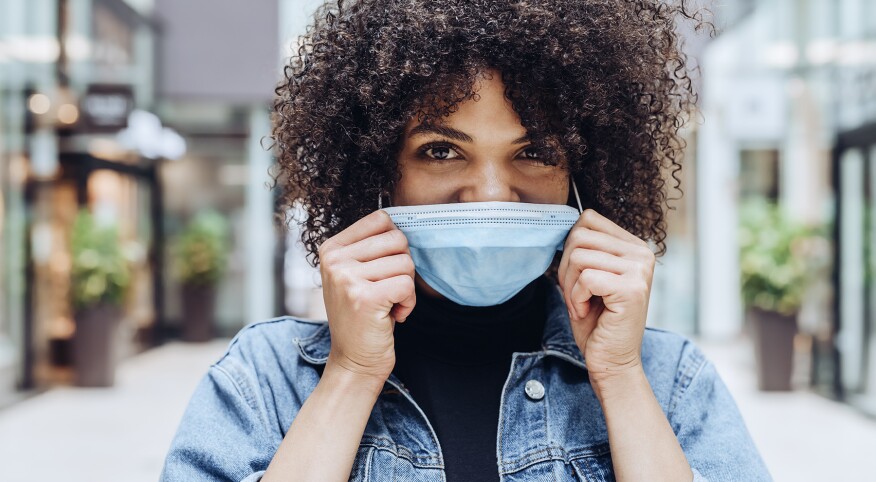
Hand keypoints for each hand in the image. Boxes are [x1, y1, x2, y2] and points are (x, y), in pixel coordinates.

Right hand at [318, 210, 415, 383]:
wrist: (354, 360)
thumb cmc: (363, 315)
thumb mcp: (356, 274)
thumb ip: (372, 246)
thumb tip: (401, 222)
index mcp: (331, 248)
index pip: (381, 219)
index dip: (395, 245)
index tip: (383, 270)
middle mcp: (334, 260)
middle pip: (397, 239)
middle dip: (403, 267)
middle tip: (389, 290)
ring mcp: (346, 278)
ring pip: (406, 262)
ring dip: (406, 288)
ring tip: (388, 304)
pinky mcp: (364, 297)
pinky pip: (407, 284)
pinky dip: (409, 303)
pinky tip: (394, 315)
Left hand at [557, 209, 655, 388]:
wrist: (612, 361)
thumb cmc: (596, 321)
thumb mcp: (587, 277)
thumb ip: (583, 249)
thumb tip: (562, 225)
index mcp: (633, 246)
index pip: (588, 219)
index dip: (570, 248)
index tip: (577, 277)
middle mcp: (642, 253)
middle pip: (579, 236)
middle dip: (566, 268)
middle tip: (576, 295)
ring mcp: (640, 270)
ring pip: (579, 256)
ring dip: (570, 286)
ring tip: (582, 304)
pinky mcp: (632, 289)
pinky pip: (585, 277)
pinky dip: (576, 298)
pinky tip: (588, 312)